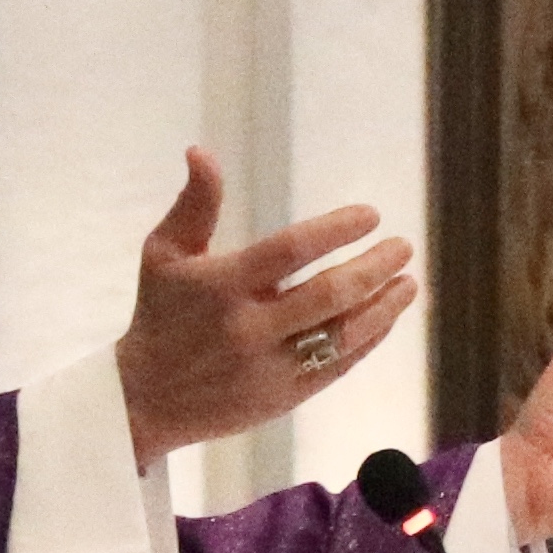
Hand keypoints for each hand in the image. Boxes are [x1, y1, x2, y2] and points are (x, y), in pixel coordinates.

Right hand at [115, 150, 414, 464]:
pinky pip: (338, 366)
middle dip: (375, 267)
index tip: (370, 215)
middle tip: (402, 246)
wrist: (144, 401)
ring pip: (343, 336)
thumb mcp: (164, 255)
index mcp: (221, 287)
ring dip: (384, 307)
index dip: (335, 230)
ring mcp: (269, 368)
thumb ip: (194, 204)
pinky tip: (385, 316)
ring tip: (408, 282)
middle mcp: (249, 329)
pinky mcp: (283, 398)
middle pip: (329, 294)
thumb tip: (202, 151)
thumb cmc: (159, 315)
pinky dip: (368, 339)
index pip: (290, 251)